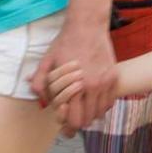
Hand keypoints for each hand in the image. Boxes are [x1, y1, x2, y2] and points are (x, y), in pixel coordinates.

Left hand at [30, 16, 117, 132]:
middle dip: (79, 123)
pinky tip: (94, 101)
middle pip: (88, 120)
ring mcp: (105, 82)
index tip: (64, 125)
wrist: (87, 26)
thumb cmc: (65, 43)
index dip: (68, 126)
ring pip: (100, 112)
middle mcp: (92, 87)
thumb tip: (38, 98)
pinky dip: (102, 106)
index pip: (74, 119)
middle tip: (72, 120)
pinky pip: (109, 101)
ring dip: (91, 115)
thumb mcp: (47, 61)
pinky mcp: (113, 76)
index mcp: (74, 86)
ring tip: (83, 110)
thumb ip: (41, 82)